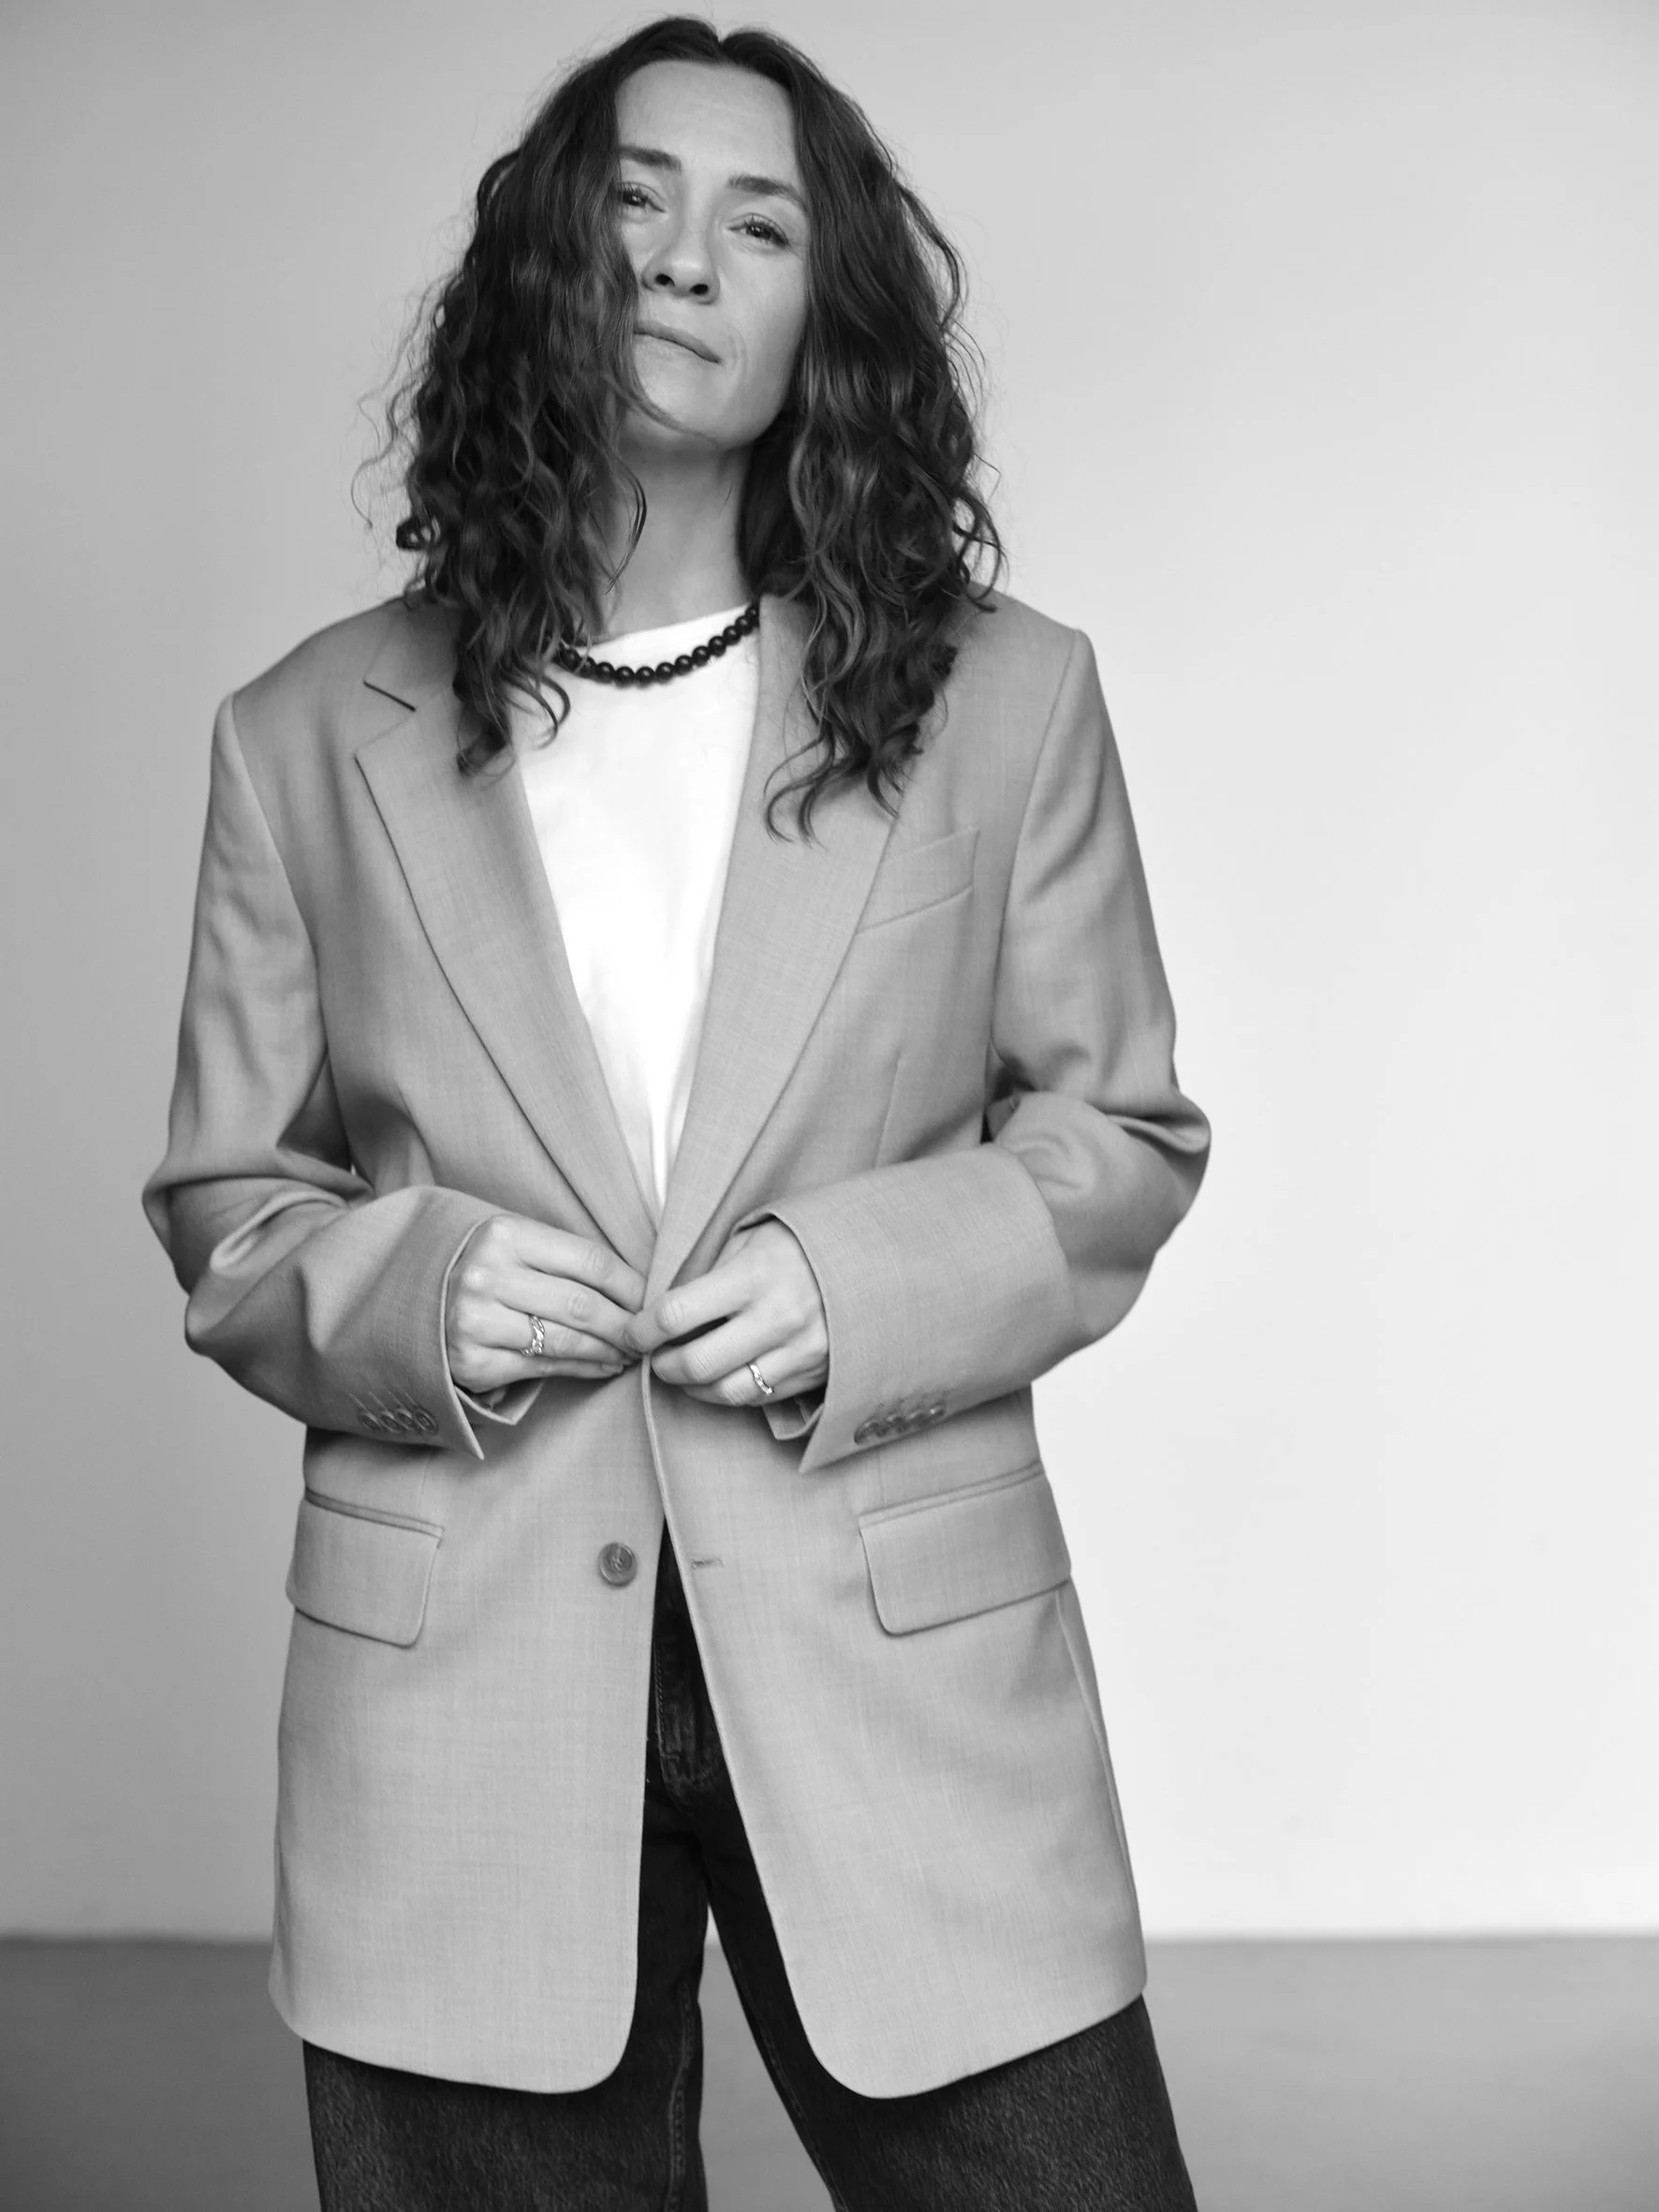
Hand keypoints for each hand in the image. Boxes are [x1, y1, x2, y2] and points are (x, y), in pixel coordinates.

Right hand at [445, 1214, 645, 1396]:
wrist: (411, 1302)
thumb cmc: (483, 1268)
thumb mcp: (515, 1243)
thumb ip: (564, 1256)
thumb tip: (636, 1284)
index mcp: (505, 1234)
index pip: (590, 1261)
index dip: (631, 1285)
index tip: (652, 1300)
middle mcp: (486, 1275)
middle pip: (582, 1304)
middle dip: (625, 1324)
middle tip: (648, 1334)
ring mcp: (475, 1321)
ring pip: (566, 1340)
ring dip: (608, 1350)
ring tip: (630, 1352)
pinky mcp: (472, 1361)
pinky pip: (543, 1367)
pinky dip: (582, 1369)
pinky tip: (603, 1366)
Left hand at [626, 1220, 827, 1407]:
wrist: (875, 1261)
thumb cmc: (801, 1244)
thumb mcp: (752, 1241)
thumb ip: (711, 1277)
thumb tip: (664, 1311)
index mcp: (755, 1275)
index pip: (678, 1314)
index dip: (643, 1329)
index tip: (634, 1331)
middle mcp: (777, 1318)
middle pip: (697, 1364)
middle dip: (663, 1366)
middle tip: (654, 1358)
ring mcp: (800, 1351)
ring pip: (727, 1392)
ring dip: (693, 1388)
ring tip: (683, 1373)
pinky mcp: (815, 1374)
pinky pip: (759, 1397)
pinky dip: (730, 1391)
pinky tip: (722, 1376)